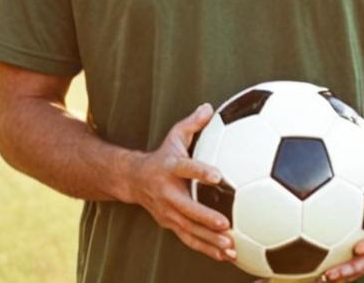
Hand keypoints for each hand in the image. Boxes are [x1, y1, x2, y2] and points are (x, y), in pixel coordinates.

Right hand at [126, 103, 236, 262]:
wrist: (133, 180)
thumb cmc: (163, 155)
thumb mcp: (174, 136)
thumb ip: (193, 123)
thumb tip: (210, 106)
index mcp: (170, 168)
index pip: (186, 168)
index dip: (201, 172)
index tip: (219, 176)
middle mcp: (167, 192)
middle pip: (187, 207)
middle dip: (205, 217)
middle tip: (226, 224)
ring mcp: (167, 211)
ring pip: (189, 229)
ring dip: (209, 240)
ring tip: (230, 246)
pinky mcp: (171, 224)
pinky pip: (190, 239)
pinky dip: (207, 249)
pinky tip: (227, 256)